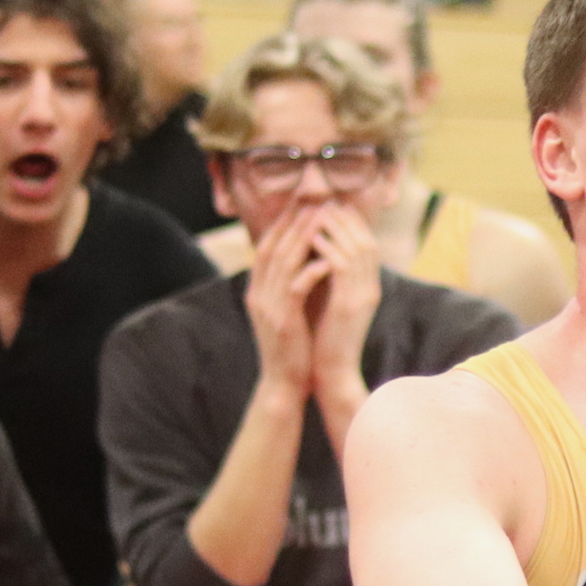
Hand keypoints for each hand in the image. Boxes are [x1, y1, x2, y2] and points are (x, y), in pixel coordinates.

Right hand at [243, 201, 324, 400]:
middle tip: (312, 200)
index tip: (301, 204)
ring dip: (303, 238)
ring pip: (284, 262)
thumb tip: (306, 261)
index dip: (283, 223)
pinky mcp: (284, 321)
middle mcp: (258, 295)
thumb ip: (290, 287)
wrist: (283, 386)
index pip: (267, 247)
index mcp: (258, 291)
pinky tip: (328, 258)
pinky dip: (311, 270)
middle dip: (293, 222)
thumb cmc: (292, 350)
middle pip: (273, 247)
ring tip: (322, 219)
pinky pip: (296, 288)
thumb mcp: (287, 313)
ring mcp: (268, 307)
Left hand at [307, 202, 382, 407]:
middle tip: (325, 200)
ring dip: (337, 228)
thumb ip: (330, 279)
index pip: (366, 245)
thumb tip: (317, 254)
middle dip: (346, 218)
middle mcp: (370, 289)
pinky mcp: (350, 305)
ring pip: (357, 248)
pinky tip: (313, 237)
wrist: (331, 375)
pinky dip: (329, 248)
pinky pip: (343, 267)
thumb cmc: (325, 342)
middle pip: (366, 240)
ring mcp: (363, 297)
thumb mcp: (330, 304)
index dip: (350, 223)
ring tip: (318, 211)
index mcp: (367, 289)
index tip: (330, 206)